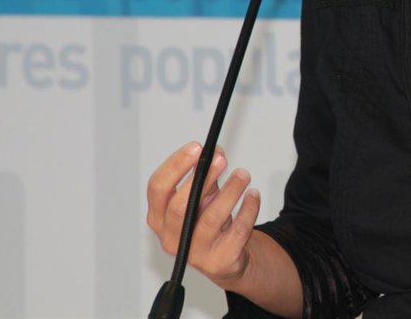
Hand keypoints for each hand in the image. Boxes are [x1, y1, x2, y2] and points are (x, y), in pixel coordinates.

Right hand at [146, 141, 262, 289]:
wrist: (227, 258)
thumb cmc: (208, 223)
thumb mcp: (202, 197)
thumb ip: (205, 175)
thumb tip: (215, 152)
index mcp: (158, 218)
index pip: (157, 188)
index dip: (175, 165)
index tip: (196, 148)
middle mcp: (171, 238)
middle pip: (180, 207)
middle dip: (202, 178)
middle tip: (221, 159)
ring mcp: (194, 254)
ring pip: (211, 219)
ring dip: (230, 191)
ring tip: (243, 175)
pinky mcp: (219, 262)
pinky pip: (237, 231)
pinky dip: (248, 210)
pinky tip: (253, 195)